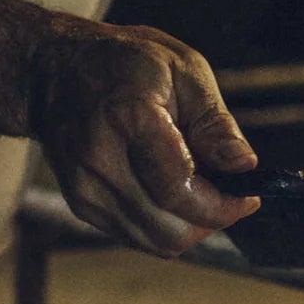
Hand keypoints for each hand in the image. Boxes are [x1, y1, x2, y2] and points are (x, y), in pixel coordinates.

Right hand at [29, 17, 259, 255]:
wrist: (55, 69)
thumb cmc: (126, 62)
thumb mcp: (185, 69)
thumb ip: (215, 123)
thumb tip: (244, 166)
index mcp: (129, 120)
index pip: (178, 190)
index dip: (223, 206)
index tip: (248, 196)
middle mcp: (99, 161)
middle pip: (169, 228)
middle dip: (211, 219)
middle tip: (228, 192)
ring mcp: (84, 188)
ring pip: (155, 241)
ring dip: (190, 225)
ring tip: (201, 188)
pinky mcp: (80, 205)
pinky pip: (137, 235)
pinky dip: (165, 224)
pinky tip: (173, 191)